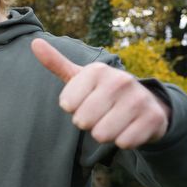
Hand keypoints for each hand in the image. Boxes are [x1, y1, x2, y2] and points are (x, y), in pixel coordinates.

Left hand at [31, 39, 170, 148]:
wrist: (146, 102)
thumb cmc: (102, 91)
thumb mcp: (79, 77)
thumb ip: (55, 62)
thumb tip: (34, 43)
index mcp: (96, 70)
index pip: (67, 105)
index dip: (73, 108)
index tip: (85, 100)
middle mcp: (119, 80)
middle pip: (83, 121)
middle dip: (89, 123)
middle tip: (101, 113)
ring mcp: (138, 99)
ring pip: (102, 134)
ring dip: (105, 134)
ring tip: (114, 120)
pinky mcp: (153, 118)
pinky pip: (123, 143)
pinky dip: (123, 141)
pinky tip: (129, 128)